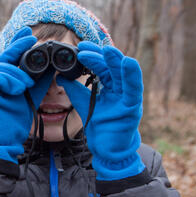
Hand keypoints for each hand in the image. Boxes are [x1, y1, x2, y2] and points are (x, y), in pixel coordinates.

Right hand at [0, 26, 52, 162]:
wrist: (6, 138)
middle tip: (31, 39)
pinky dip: (7, 81)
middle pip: (5, 56)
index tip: (30, 33)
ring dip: (16, 73)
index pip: (12, 55)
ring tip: (26, 84)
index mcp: (6, 77)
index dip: (18, 42)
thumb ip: (40, 81)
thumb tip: (53, 68)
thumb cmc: (16, 119)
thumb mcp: (33, 95)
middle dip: (17, 46)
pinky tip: (17, 89)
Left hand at [55, 42, 144, 180]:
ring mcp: (128, 97)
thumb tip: (61, 76)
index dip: (92, 57)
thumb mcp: (84, 104)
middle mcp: (121, 89)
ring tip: (107, 49)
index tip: (79, 48)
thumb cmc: (100, 127)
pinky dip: (132, 75)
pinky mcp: (133, 107)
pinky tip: (128, 62)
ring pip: (123, 75)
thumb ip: (74, 91)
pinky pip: (134, 89)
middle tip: (84, 46)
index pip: (101, 67)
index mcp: (111, 87)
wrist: (107, 150)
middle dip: (99, 55)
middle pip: (111, 68)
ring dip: (116, 61)